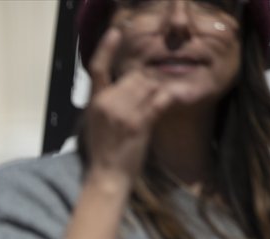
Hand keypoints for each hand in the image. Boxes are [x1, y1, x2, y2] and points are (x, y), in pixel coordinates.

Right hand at [81, 27, 173, 190]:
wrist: (107, 176)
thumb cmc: (102, 153)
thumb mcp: (96, 124)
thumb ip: (106, 103)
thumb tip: (121, 86)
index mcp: (95, 103)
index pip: (97, 69)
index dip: (106, 48)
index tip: (115, 32)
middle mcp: (108, 103)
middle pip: (133, 76)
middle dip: (146, 82)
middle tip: (150, 97)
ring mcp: (124, 112)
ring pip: (149, 85)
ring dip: (159, 90)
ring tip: (158, 103)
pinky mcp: (140, 122)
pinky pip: (160, 99)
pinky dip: (170, 96)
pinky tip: (174, 98)